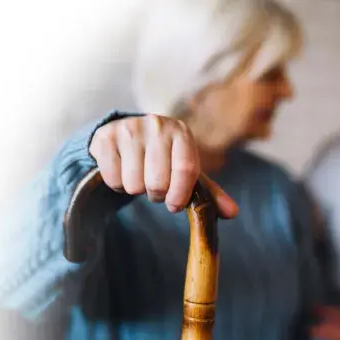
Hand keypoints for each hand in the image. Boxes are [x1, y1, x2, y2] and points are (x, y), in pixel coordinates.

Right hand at [89, 114, 237, 217]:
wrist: (128, 134)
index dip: (180, 195)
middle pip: (157, 182)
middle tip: (155, 188)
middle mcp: (157, 125)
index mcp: (182, 132)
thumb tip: (233, 213)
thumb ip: (210, 193)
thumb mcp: (187, 171)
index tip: (174, 206)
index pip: (186, 170)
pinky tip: (122, 170)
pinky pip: (113, 178)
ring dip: (136, 189)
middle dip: (156, 195)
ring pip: (133, 184)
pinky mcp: (106, 136)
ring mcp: (130, 128)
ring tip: (138, 177)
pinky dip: (116, 184)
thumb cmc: (164, 157)